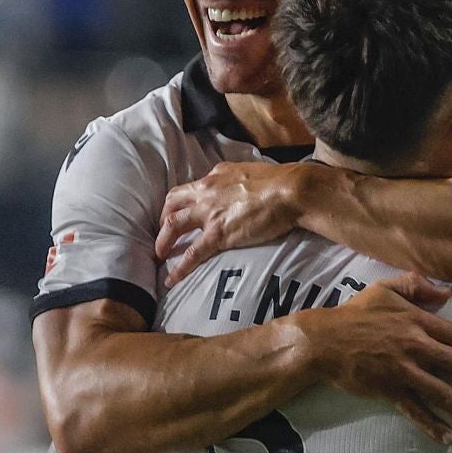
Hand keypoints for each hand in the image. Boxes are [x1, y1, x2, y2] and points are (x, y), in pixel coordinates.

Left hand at [158, 161, 344, 283]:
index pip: (187, 189)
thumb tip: (234, 187)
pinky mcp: (219, 234)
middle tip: (164, 234)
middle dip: (163, 220)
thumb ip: (234, 180)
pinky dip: (180, 268)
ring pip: (173, 225)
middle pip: (172, 204)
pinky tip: (172, 280)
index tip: (176, 214)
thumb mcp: (249, 172)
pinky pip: (192, 253)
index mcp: (214, 176)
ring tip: (159, 256)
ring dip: (163, 242)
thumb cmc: (280, 182)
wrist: (292, 191)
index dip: (177, 203)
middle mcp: (206, 192)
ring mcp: (210, 213)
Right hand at [296, 272, 451, 444]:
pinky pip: (414, 410)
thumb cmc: (354, 314)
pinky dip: (432, 425)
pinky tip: (449, 437)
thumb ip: (416, 286)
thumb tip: (447, 293)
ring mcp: (402, 370)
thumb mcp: (384, 289)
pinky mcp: (387, 390)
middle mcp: (416, 346)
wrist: (322, 341)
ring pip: (442, 392)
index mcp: (419, 322)